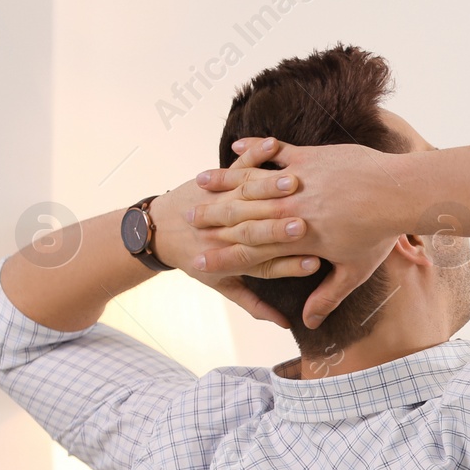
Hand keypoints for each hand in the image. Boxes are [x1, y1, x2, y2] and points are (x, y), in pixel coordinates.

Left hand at [150, 161, 317, 329]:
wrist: (155, 231)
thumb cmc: (193, 259)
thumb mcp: (222, 285)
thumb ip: (255, 304)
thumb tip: (284, 325)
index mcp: (235, 259)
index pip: (268, 264)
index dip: (291, 265)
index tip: (314, 264)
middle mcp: (229, 231)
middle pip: (261, 230)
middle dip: (282, 227)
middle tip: (304, 225)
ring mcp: (223, 202)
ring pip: (249, 194)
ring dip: (270, 188)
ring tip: (292, 183)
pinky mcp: (218, 180)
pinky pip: (239, 165)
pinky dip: (253, 153)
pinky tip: (271, 145)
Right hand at [191, 137, 406, 327]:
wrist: (397, 194)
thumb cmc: (378, 234)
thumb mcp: (355, 271)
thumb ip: (328, 296)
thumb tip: (309, 324)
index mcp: (297, 241)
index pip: (250, 253)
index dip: (220, 258)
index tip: (195, 261)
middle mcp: (291, 211)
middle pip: (241, 216)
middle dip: (210, 218)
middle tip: (184, 220)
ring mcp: (298, 183)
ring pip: (252, 183)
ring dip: (224, 182)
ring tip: (200, 183)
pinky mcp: (308, 158)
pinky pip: (276, 153)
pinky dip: (256, 150)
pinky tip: (237, 146)